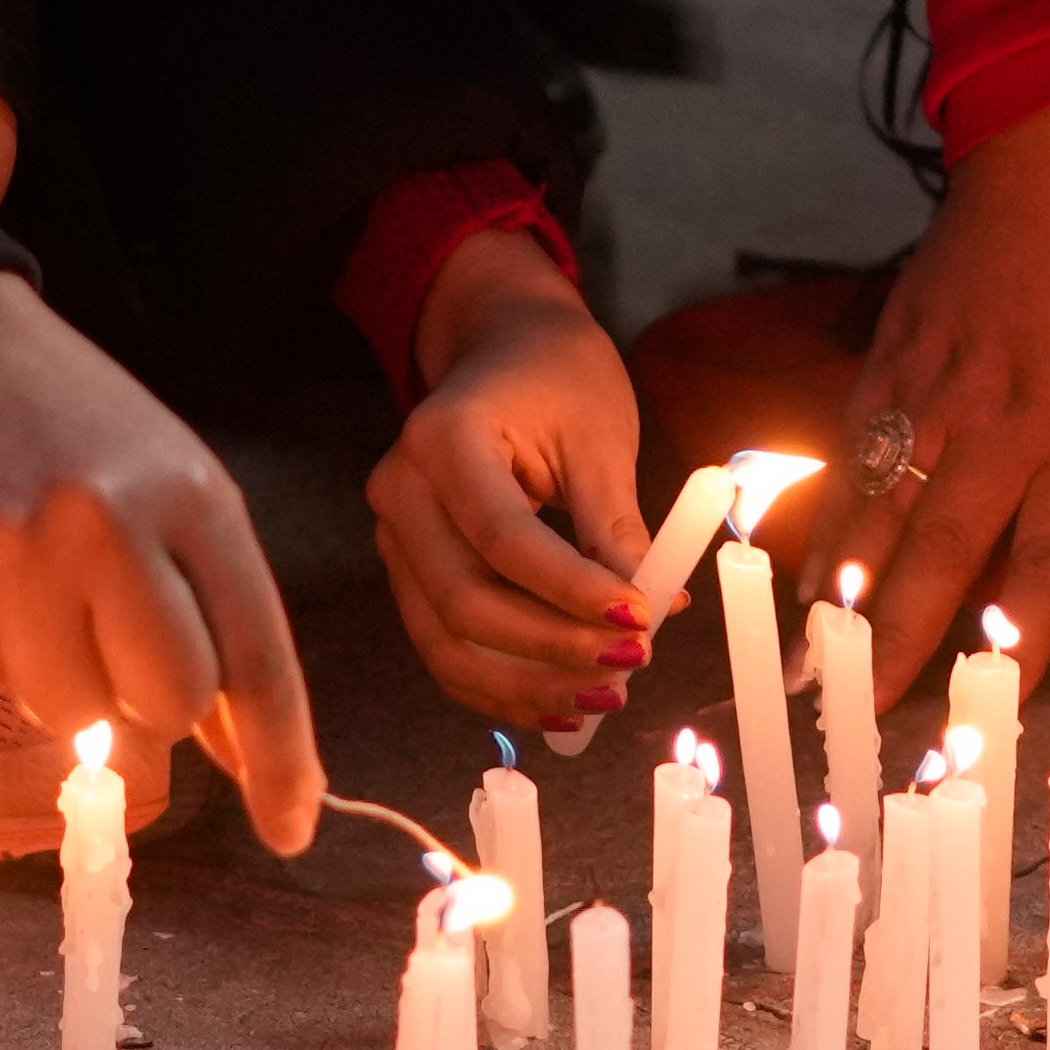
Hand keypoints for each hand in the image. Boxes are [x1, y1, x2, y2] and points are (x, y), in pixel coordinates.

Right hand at [0, 268, 326, 855]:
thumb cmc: (81, 433)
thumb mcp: (177, 494)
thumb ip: (217, 616)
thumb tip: (250, 762)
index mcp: (192, 495)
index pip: (254, 658)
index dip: (282, 759)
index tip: (291, 832)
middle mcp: (104, 519)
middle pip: (165, 704)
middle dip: (150, 698)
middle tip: (114, 632)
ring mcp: (6, 545)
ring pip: (67, 712)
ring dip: (63, 678)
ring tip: (41, 590)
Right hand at [371, 221, 654, 745]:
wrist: (502, 346)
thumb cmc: (556, 377)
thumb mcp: (600, 437)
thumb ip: (616, 526)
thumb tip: (656, 612)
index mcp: (442, 438)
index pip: (504, 538)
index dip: (571, 590)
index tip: (641, 620)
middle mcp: (400, 490)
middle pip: (463, 601)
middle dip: (551, 647)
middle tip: (631, 663)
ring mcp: (394, 537)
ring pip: (445, 642)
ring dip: (525, 684)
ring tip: (603, 698)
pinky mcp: (408, 572)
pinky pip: (444, 648)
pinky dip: (500, 687)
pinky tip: (560, 703)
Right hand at [825, 89, 1049, 676]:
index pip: (1045, 563)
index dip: (1012, 637)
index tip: (981, 702)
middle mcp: (1002, 427)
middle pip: (939, 554)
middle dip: (893, 636)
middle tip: (853, 706)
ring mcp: (936, 389)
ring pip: (876, 507)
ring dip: (840, 587)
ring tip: (808, 658)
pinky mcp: (893, 350)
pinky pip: (849, 444)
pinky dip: (823, 507)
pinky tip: (804, 559)